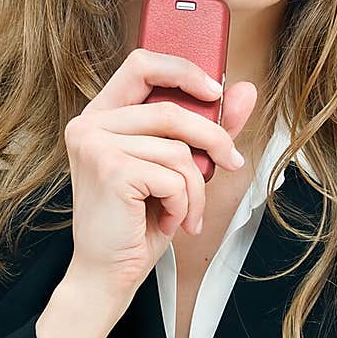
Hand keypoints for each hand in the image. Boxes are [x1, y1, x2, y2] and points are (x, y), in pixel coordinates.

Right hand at [66, 48, 257, 295]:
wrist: (108, 273)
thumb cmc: (138, 222)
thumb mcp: (177, 168)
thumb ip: (208, 128)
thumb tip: (246, 90)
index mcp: (102, 116)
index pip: (142, 64)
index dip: (183, 70)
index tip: (215, 92)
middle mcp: (90, 125)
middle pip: (172, 111)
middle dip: (213, 140)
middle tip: (231, 164)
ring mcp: (95, 145)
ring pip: (178, 149)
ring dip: (196, 188)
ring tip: (187, 212)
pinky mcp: (110, 170)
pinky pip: (173, 176)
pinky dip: (184, 203)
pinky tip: (170, 222)